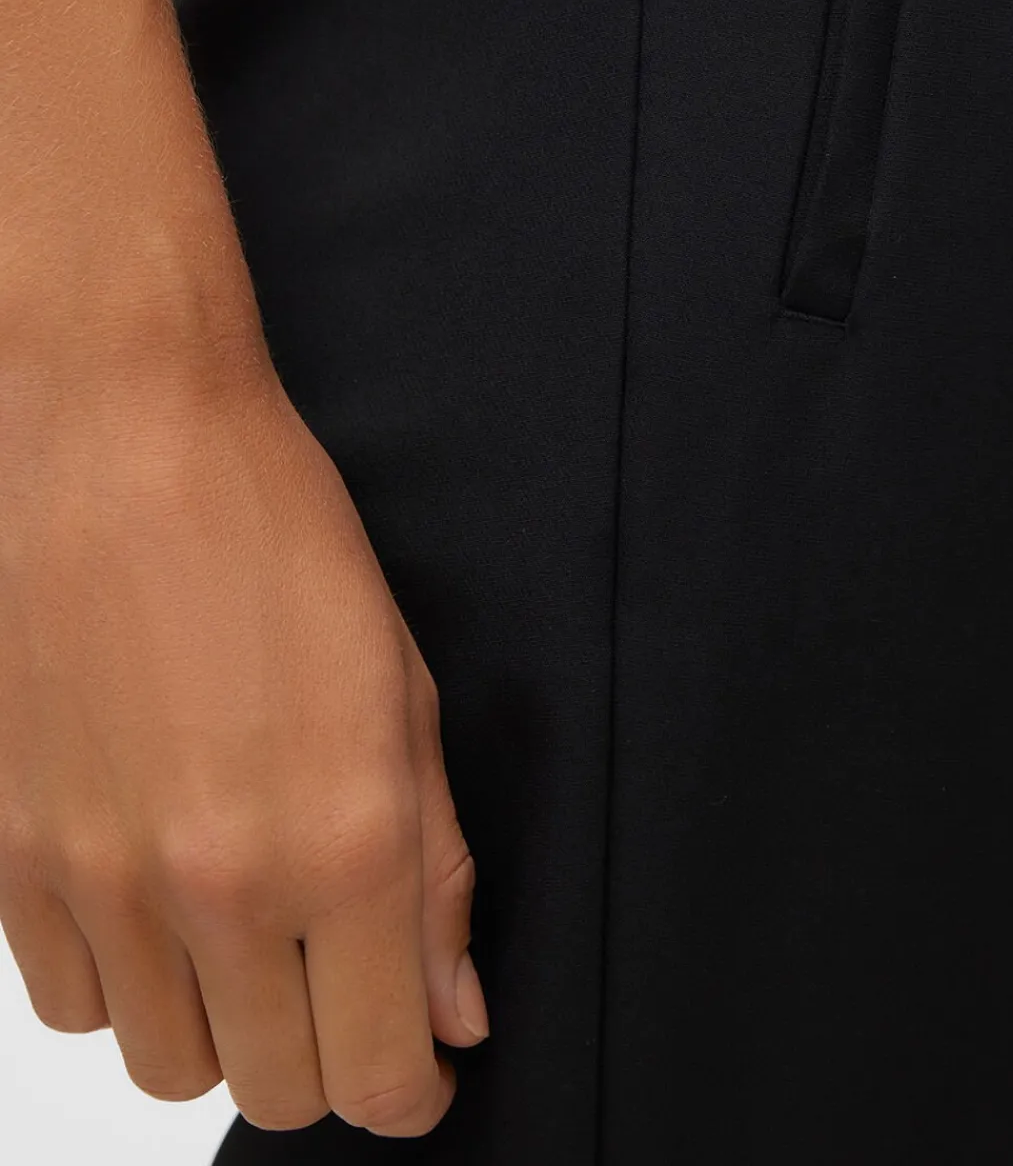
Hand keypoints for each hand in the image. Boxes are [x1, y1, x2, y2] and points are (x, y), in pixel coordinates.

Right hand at [0, 340, 486, 1136]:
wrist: (120, 440)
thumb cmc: (271, 534)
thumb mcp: (401, 689)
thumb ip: (434, 871)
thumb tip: (452, 1010)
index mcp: (344, 842)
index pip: (380, 1076)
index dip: (411, 1087)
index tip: (416, 1062)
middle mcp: (217, 885)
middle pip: (273, 1089)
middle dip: (323, 1054)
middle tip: (334, 975)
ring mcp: (100, 881)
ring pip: (164, 1061)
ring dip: (217, 1016)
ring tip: (239, 916)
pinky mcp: (10, 858)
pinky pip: (66, 1001)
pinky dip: (118, 974)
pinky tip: (151, 886)